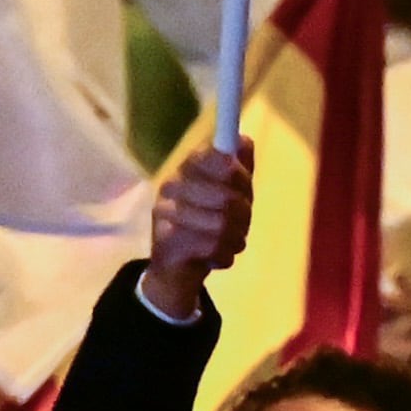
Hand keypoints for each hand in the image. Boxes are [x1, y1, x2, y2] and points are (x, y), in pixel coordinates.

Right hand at [144, 145, 255, 316]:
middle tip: (240, 226)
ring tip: (230, 243)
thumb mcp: (229, 194)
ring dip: (235, 239)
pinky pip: (212, 246)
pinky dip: (224, 255)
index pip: (218, 157)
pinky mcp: (166, 241)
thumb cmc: (208, 223)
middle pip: (227, 196)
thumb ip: (239, 168)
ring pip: (222, 223)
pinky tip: (217, 256)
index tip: (243, 191)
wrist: (175, 269)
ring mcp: (165, 212)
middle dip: (243, 216)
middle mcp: (172, 184)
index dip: (240, 176)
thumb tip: (245, 141)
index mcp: (189, 166)